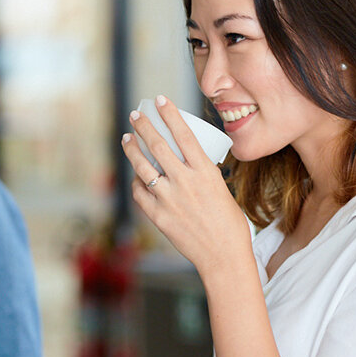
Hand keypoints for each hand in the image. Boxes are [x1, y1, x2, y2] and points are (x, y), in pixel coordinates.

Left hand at [122, 95, 252, 277]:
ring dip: (132, 149)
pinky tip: (136, 177)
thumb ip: (201, 175)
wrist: (223, 256)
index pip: (184, 134)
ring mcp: (169, 199)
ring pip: (142, 167)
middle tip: (135, 115)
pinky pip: (140, 193)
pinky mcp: (158, 216)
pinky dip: (137, 183)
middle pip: (158, 145)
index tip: (160, 100)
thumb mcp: (221, 189)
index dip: (170, 114)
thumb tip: (184, 164)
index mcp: (205, 172)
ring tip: (126, 139)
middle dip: (143, 126)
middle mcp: (185, 182)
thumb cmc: (229, 224)